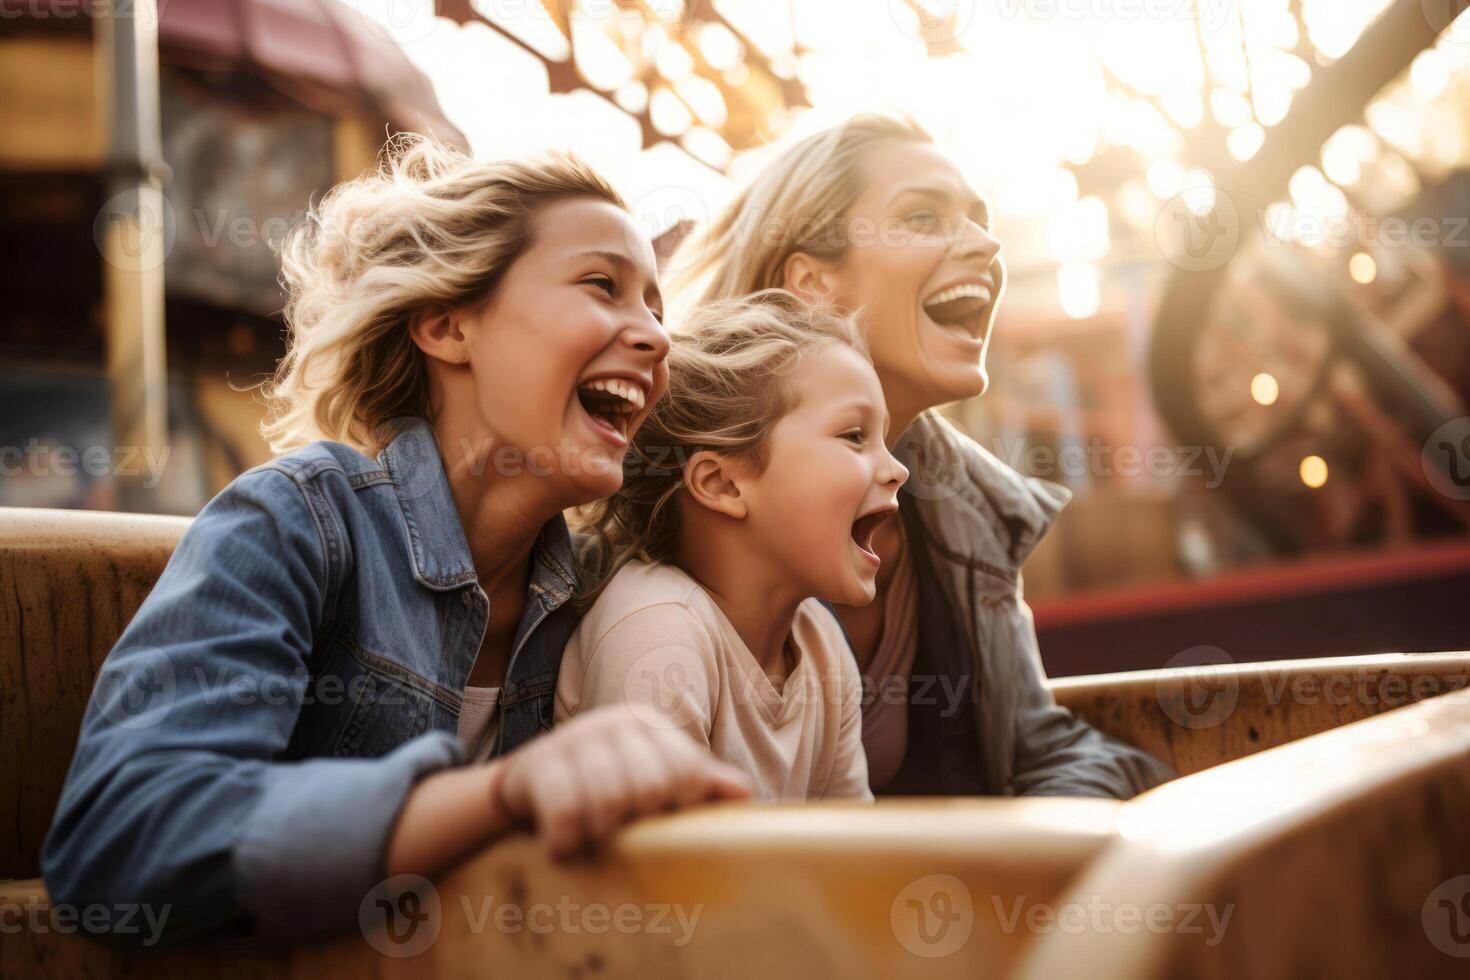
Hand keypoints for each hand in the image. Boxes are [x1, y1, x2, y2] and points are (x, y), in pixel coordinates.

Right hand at [489, 704, 751, 856]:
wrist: (528, 785)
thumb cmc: (605, 785)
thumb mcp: (651, 778)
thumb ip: (697, 783)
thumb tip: (742, 793)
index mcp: (648, 724)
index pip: (686, 771)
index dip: (680, 806)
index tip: (663, 820)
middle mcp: (613, 722)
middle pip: (650, 788)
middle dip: (639, 821)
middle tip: (624, 831)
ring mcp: (574, 738)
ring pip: (609, 801)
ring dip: (602, 834)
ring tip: (594, 840)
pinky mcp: (538, 762)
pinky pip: (565, 810)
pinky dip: (566, 838)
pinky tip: (563, 847)